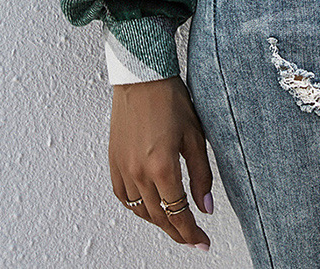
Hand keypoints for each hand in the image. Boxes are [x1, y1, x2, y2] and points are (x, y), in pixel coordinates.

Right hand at [109, 76, 213, 250]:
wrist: (142, 77)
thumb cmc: (170, 99)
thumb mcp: (195, 136)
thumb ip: (201, 175)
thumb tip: (206, 206)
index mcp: (162, 166)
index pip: (178, 213)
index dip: (191, 232)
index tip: (202, 242)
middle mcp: (138, 172)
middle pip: (159, 217)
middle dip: (177, 233)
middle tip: (192, 239)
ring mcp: (123, 168)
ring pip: (140, 210)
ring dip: (158, 222)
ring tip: (174, 224)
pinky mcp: (113, 161)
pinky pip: (123, 197)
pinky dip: (136, 207)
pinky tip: (148, 206)